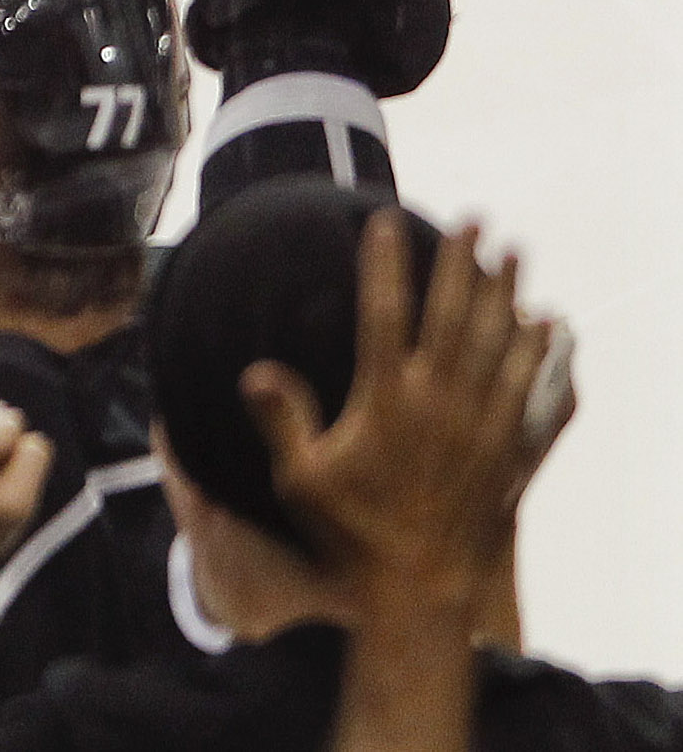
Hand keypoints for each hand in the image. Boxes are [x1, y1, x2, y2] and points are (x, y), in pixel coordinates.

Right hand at [244, 214, 554, 616]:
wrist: (418, 588)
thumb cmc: (350, 532)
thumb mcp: (298, 479)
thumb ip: (282, 420)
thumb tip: (257, 370)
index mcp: (386, 402)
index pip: (385, 315)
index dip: (386, 265)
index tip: (387, 221)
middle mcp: (439, 404)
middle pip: (455, 317)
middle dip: (462, 264)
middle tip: (474, 220)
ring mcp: (479, 426)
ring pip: (500, 345)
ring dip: (507, 295)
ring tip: (514, 253)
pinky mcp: (507, 450)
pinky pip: (531, 389)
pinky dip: (541, 353)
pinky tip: (549, 327)